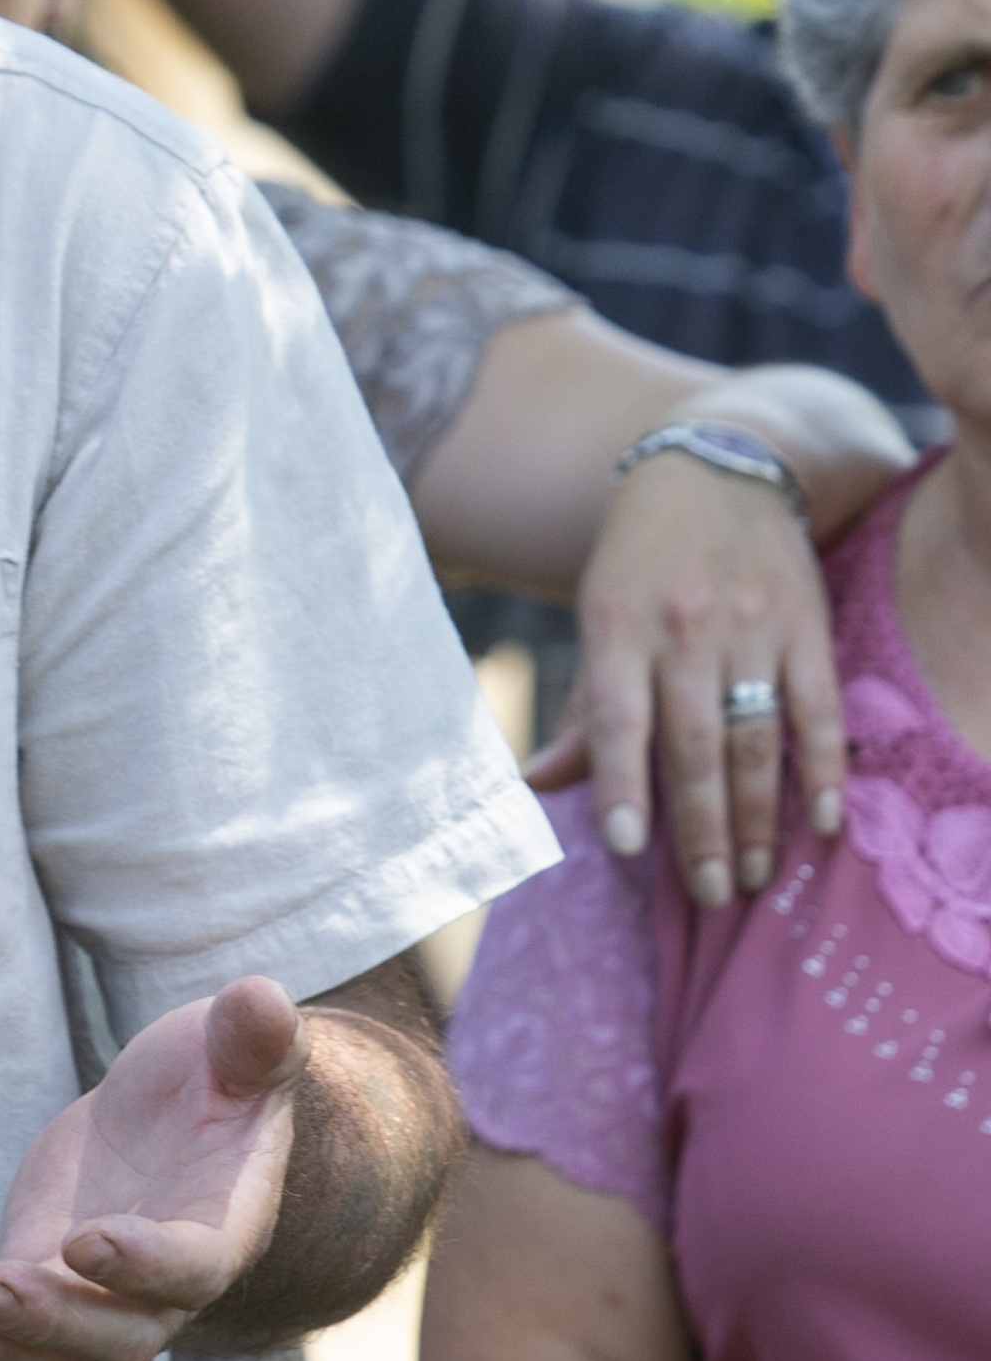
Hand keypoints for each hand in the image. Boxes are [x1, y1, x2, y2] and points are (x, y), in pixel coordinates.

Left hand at [0, 975, 302, 1360]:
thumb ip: (252, 1035)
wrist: (174, 1119)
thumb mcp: (235, 1046)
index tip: (85, 1238)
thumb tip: (263, 1000)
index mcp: (219, 1229)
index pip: (192, 1271)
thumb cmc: (215, 1079)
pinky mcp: (39, 1301)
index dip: (144, 1267)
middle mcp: (161, 1293)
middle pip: (116, 1348)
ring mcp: (96, 1308)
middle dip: (46, 1325)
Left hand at [531, 451, 841, 905]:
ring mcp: (751, 627)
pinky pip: (818, 709)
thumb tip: (538, 783)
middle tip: (707, 893)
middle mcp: (685, 628)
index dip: (622, 782)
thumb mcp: (597, 614)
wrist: (718, 467)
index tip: (625, 846)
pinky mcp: (805, 626)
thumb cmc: (641, 560)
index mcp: (618, 625)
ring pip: (756, 738)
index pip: (620, 717)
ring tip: (750, 874)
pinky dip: (822, 770)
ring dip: (756, 816)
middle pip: (694, 743)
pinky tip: (820, 823)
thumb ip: (586, 708)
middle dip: (700, 827)